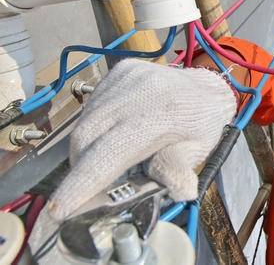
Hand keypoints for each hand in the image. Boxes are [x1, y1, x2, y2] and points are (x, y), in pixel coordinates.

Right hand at [48, 59, 236, 220]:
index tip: (61, 208)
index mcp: (163, 113)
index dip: (83, 181)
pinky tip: (109, 136)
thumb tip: (176, 191)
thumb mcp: (199, 150)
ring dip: (86, 148)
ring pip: (86, 120)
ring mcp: (128, 76)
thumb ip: (178, 169)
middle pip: (88, 136)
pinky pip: (93, 105)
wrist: (207, 88)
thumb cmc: (202, 124)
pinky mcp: (120, 70)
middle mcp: (141, 89)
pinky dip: (94, 127)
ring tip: (102, 162)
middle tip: (86, 190)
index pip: (112, 151)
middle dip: (80, 168)